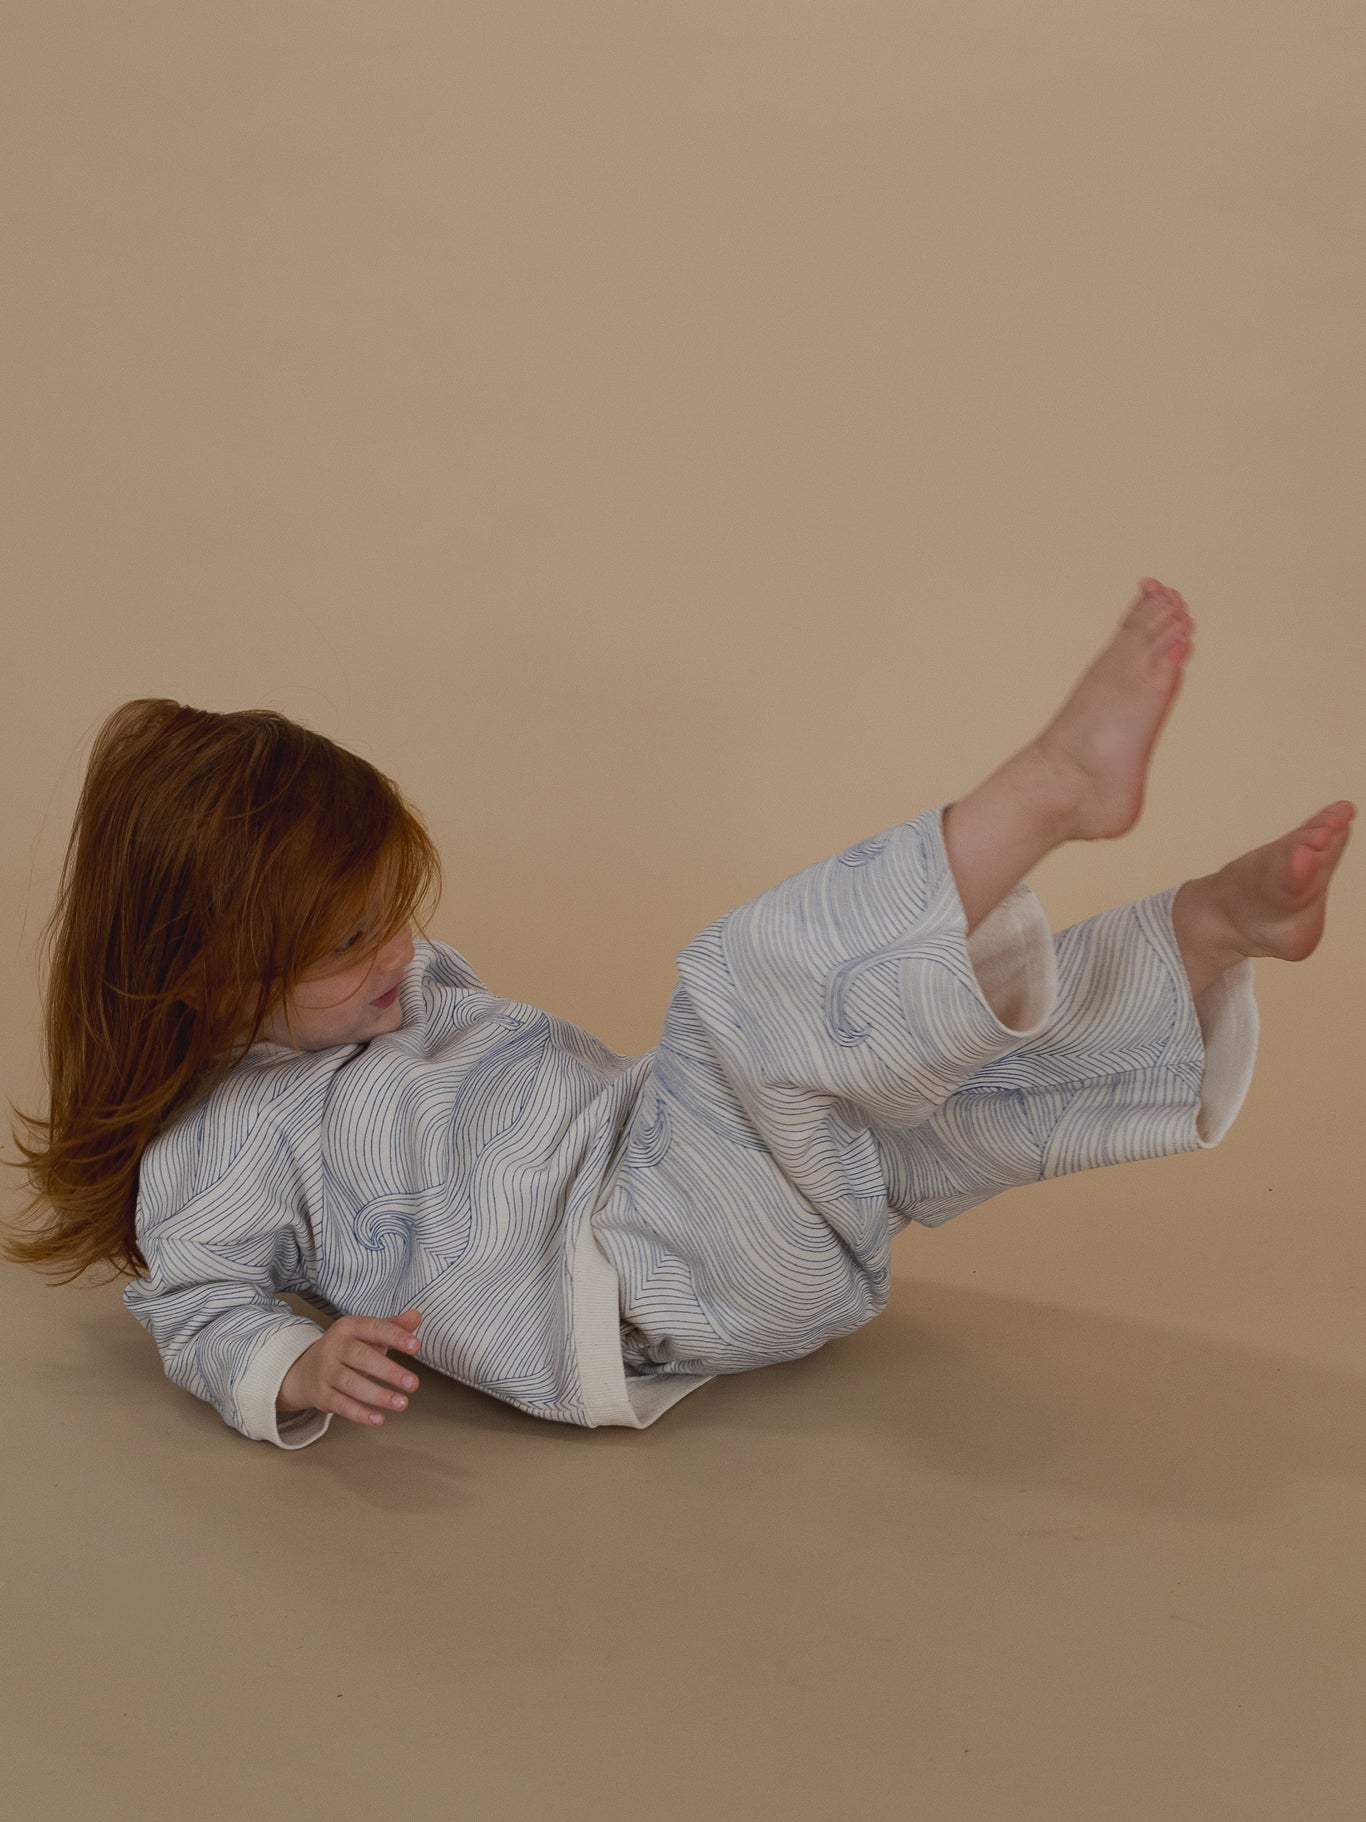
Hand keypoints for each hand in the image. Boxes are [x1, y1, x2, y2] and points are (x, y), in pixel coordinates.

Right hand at [277, 1307, 423, 1426]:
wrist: (307, 1368)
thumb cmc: (348, 1349)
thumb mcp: (368, 1334)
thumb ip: (394, 1326)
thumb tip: (416, 1316)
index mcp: (349, 1327)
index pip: (374, 1328)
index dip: (395, 1336)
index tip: (416, 1346)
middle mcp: (335, 1347)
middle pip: (362, 1357)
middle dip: (389, 1371)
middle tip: (413, 1383)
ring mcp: (326, 1371)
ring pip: (352, 1384)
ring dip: (378, 1395)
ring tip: (402, 1403)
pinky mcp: (322, 1394)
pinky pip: (341, 1405)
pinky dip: (360, 1413)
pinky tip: (379, 1419)